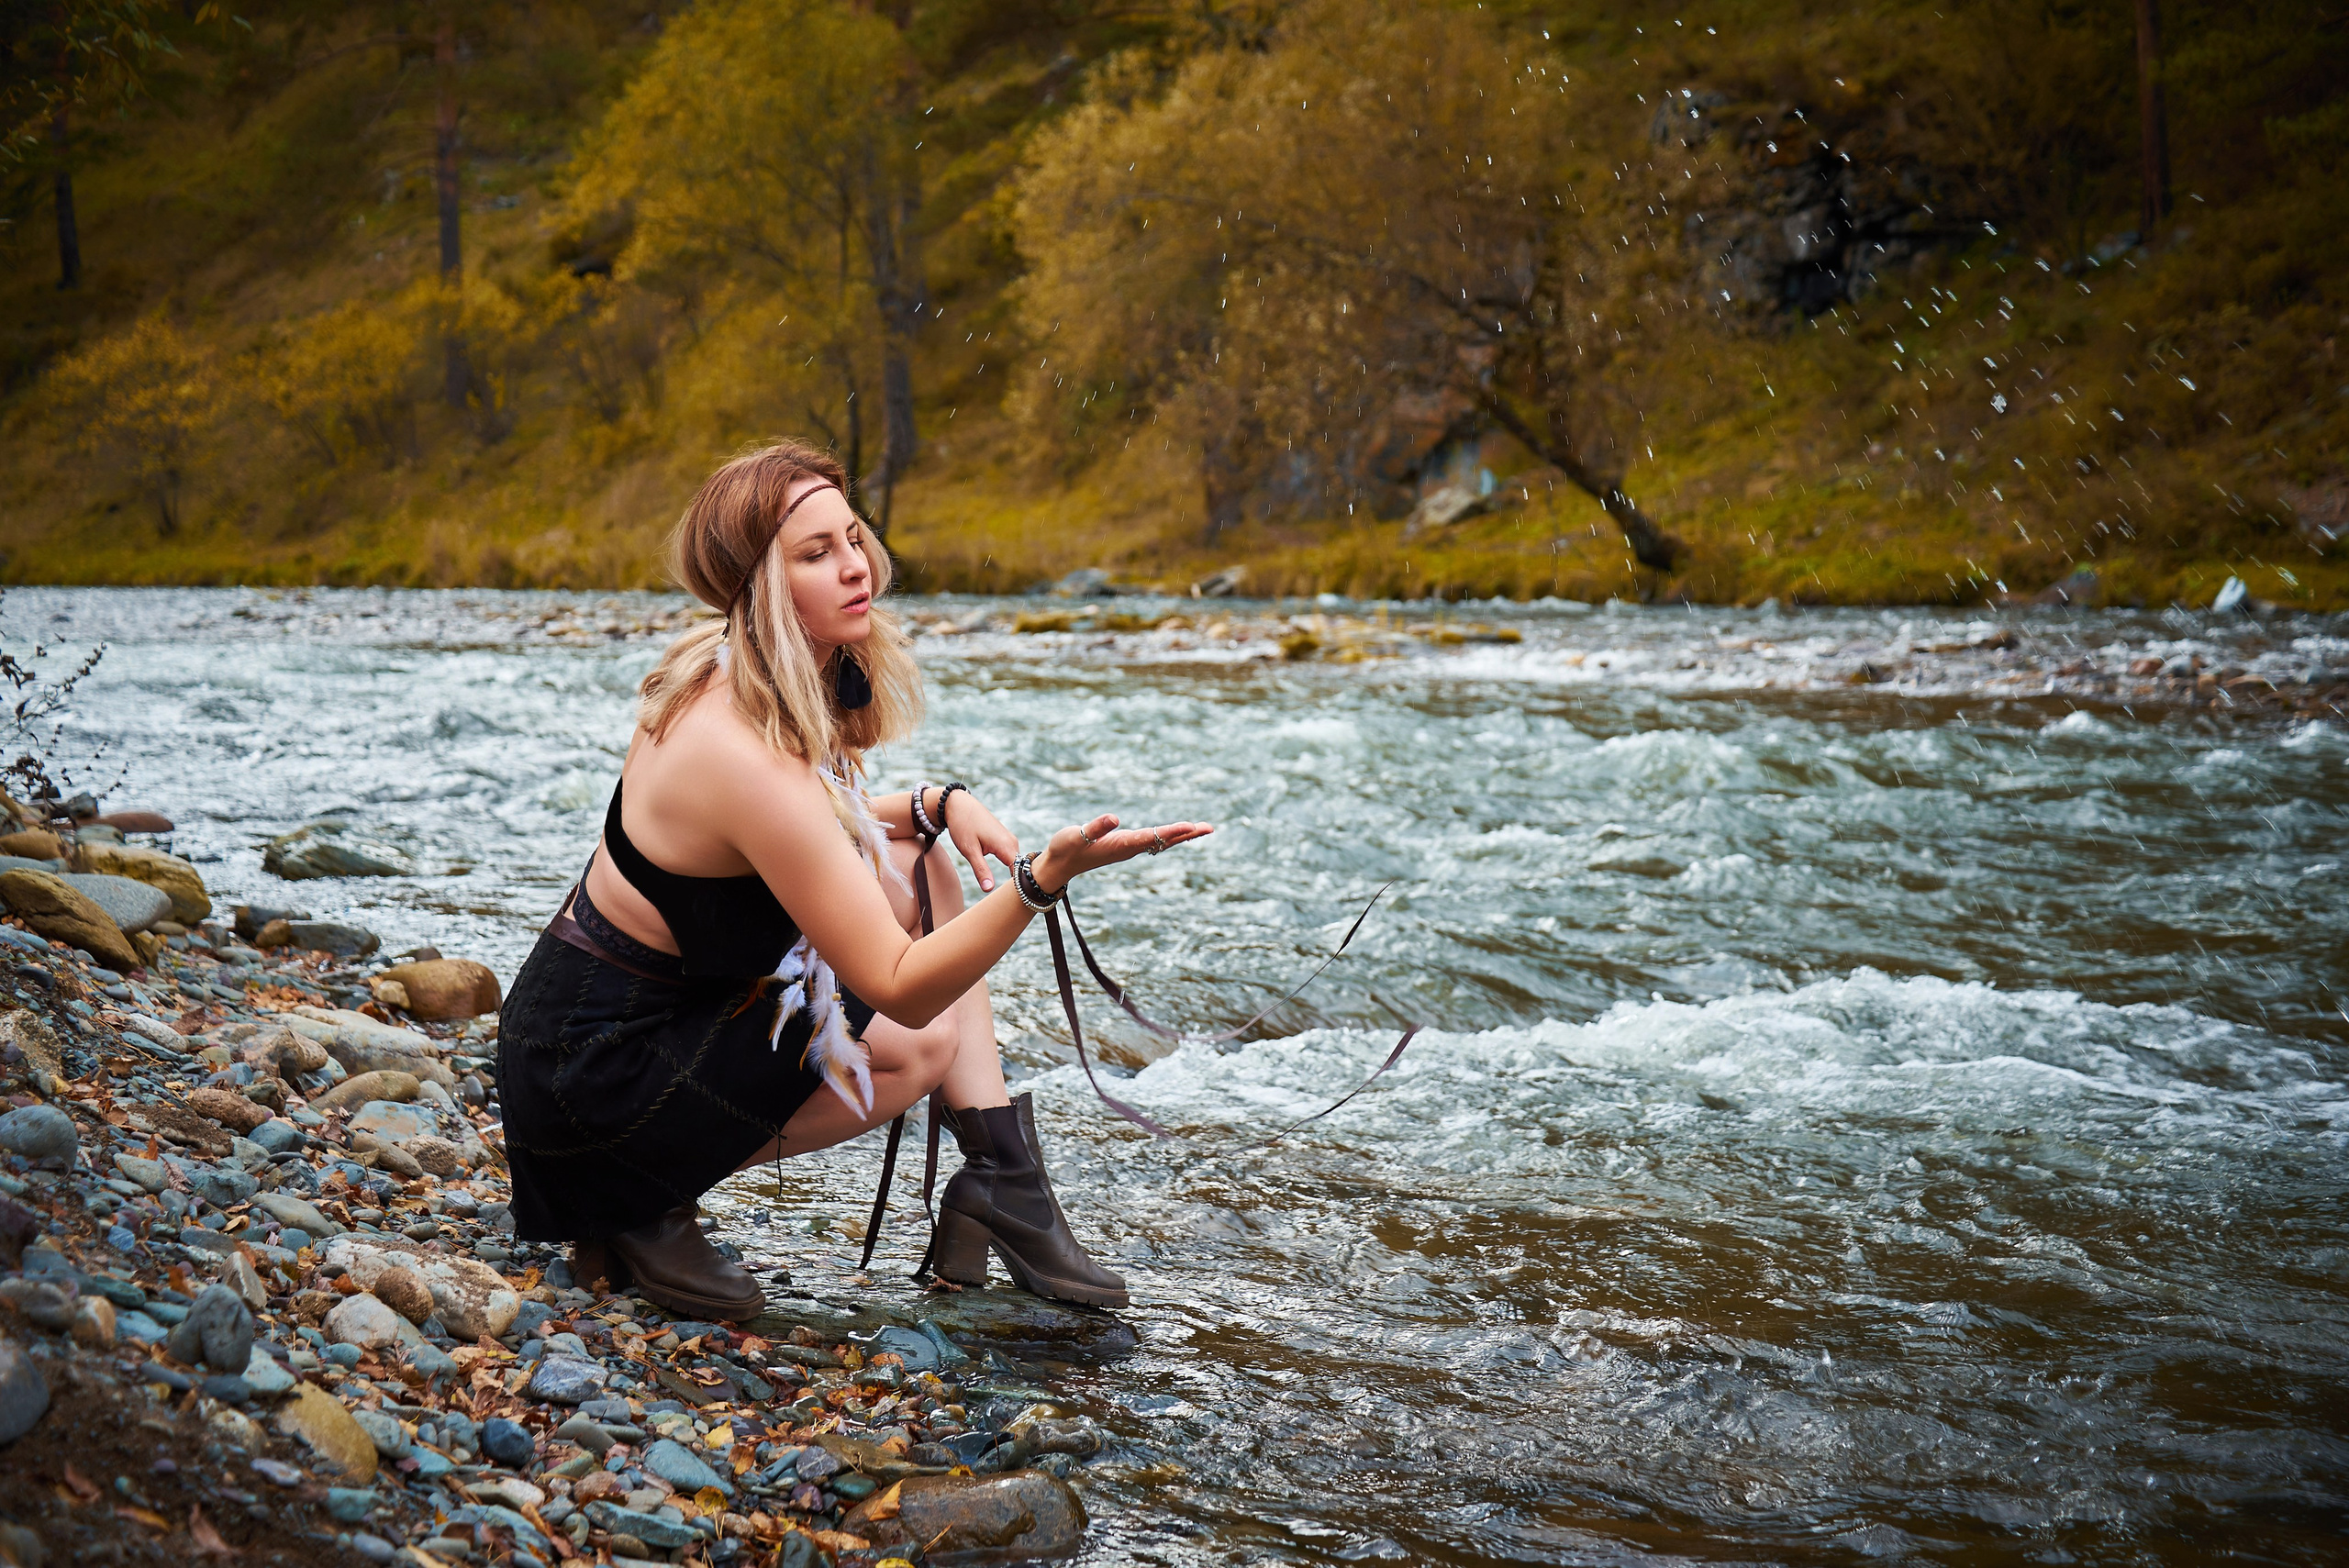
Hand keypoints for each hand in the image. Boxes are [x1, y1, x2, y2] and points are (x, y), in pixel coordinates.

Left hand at [938, 788, 1020, 893]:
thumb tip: (989, 889)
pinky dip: (1009, 868)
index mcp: (1006, 846)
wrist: (959, 804)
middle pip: (1021, 869)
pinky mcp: (1004, 839)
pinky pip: (1012, 857)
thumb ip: (981, 870)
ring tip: (1012, 894)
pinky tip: (1006, 878)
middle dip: (1017, 884)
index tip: (1019, 901)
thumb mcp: (969, 850)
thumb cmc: (963, 825)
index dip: (1021, 887)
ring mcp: (1009, 840)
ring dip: (1013, 876)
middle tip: (1014, 902)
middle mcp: (1012, 842)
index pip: (1021, 872)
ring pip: (1016, 863)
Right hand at [1032, 814, 1214, 893]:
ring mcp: (1129, 849)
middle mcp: (1129, 848)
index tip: (1191, 826)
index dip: (1172, 831)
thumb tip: (1115, 818)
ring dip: (1183, 835)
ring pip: (1162, 842)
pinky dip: (1169, 836)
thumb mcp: (1076, 835)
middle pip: (1165, 841)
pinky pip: (1154, 841)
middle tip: (1210, 828)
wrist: (1059, 866)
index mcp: (1121, 845)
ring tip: (1203, 828)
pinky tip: (1179, 834)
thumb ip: (1095, 827)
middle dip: (1187, 834)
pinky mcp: (1125, 847)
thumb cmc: (1065, 848)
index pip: (1152, 837)